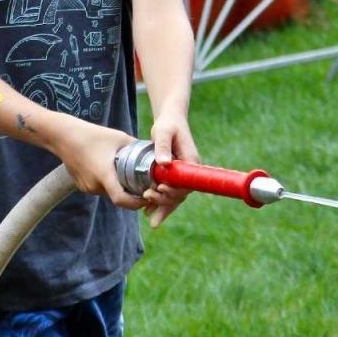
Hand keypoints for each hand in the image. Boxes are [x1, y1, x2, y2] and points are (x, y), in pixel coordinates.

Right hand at [52, 121, 141, 209]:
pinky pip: (99, 188)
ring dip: (118, 187)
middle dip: (130, 194)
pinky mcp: (81, 185)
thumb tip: (153, 152)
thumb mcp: (119, 137)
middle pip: (117, 197)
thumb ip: (137, 147)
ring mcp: (86, 187)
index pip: (122, 200)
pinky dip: (107, 183)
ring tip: (126, 174)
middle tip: (142, 184)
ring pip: (108, 192)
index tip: (147, 197)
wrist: (63, 136)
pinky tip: (110, 170)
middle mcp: (94, 185)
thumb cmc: (92, 135)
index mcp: (104, 175)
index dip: (137, 203)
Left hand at [142, 114, 197, 228]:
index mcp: (191, 162)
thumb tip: (164, 163)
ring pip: (175, 197)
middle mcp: (189, 171)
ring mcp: (183, 175)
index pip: (185, 184)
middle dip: (164, 200)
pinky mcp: (175, 176)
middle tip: (146, 197)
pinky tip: (149, 212)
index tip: (160, 189)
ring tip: (149, 217)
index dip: (173, 191)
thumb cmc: (168, 123)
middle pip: (179, 194)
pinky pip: (170, 193)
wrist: (170, 119)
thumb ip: (163, 146)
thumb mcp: (164, 132)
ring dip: (163, 208)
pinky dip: (161, 204)